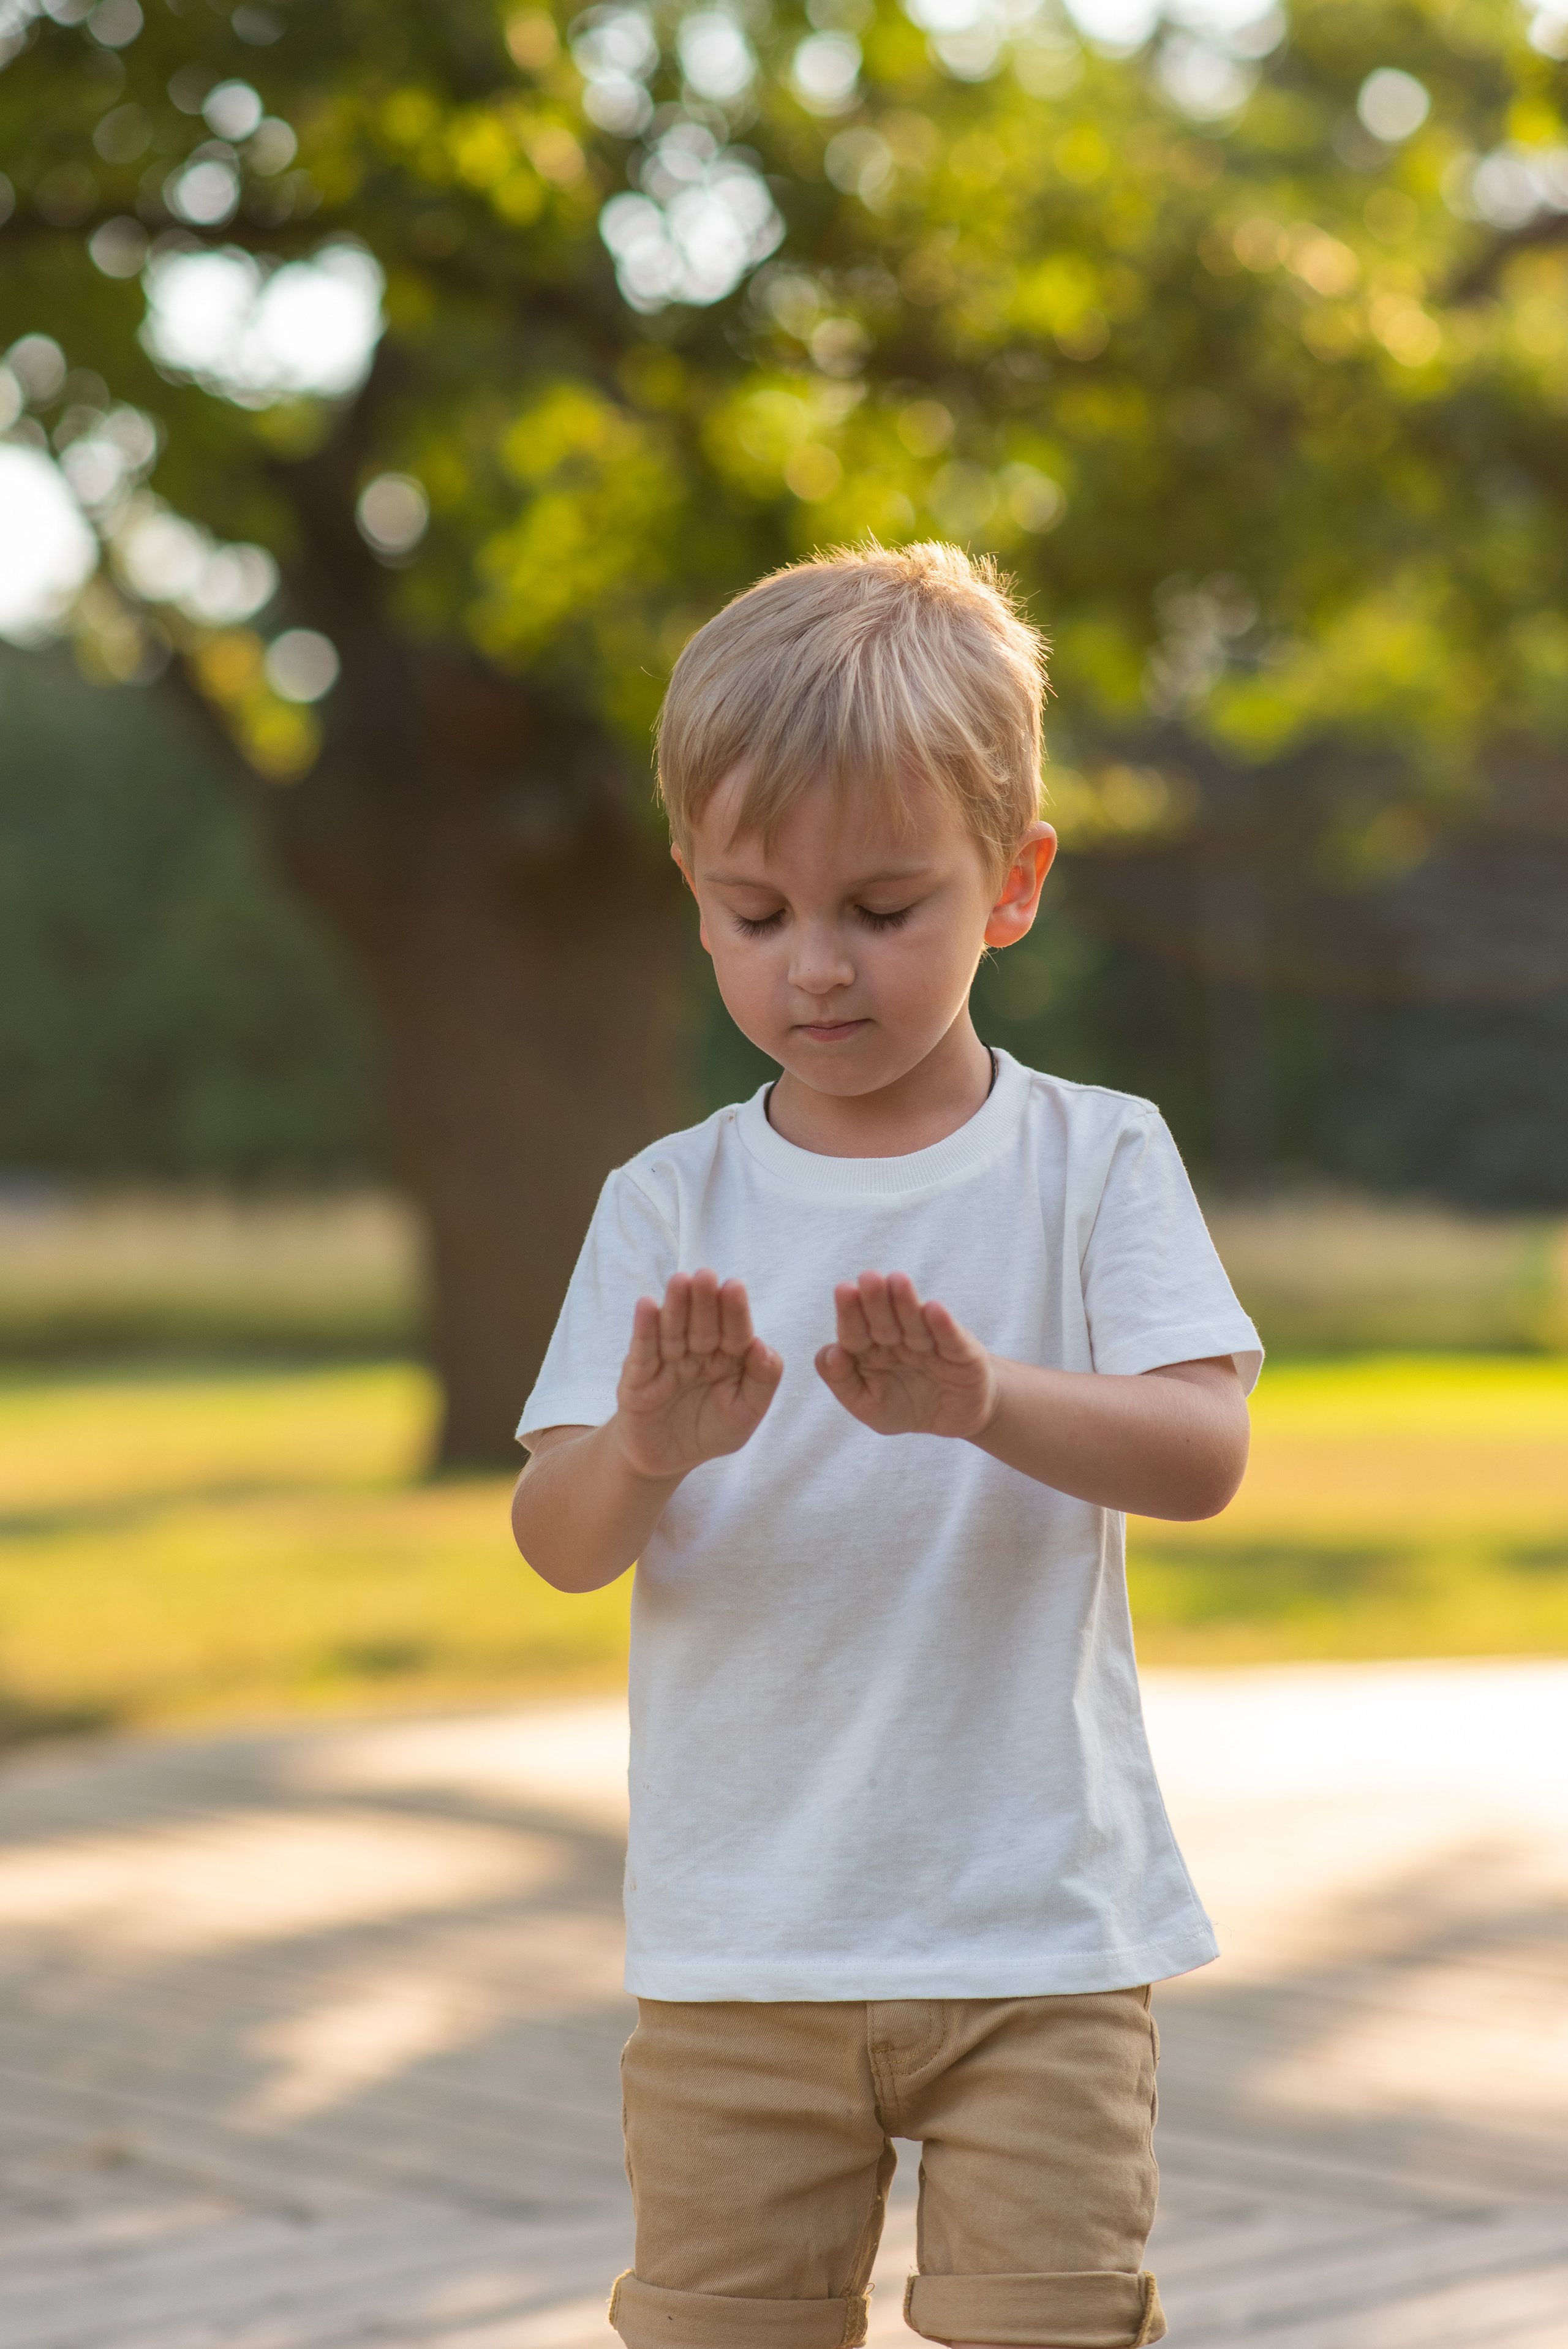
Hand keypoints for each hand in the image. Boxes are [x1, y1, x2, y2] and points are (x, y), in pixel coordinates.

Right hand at [613, 1270, 781, 1480]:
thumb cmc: (708, 1431)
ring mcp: (667, 1362)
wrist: (664, 1461)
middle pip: (703, 1324)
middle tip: (705, 1275)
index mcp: (728, 1357)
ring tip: (680, 1281)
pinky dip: (644, 1329)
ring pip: (673, 1330)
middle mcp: (697, 1352)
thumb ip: (761, 1381)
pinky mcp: (638, 1377)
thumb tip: (763, 1345)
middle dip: (704, 1300)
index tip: (734, 1287)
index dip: (734, 1311)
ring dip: (676, 1306)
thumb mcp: (745, 1414)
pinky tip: (647, 1305)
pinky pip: (643, 1351)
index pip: (734, 1331)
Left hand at [815, 1271, 998, 1439]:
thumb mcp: (868, 1405)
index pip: (854, 1330)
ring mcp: (930, 1342)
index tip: (844, 1290)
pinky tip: (934, 1309)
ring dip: (906, 1303)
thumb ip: (842, 1381)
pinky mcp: (961, 1350)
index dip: (849, 1313)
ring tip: (897, 1281)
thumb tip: (831, 1353)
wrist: (954, 1419)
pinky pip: (950, 1337)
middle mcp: (897, 1339)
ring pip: (915, 1322)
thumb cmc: (905, 1406)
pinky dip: (943, 1324)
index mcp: (868, 1348)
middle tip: (869, 1277)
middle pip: (883, 1320)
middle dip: (875, 1300)